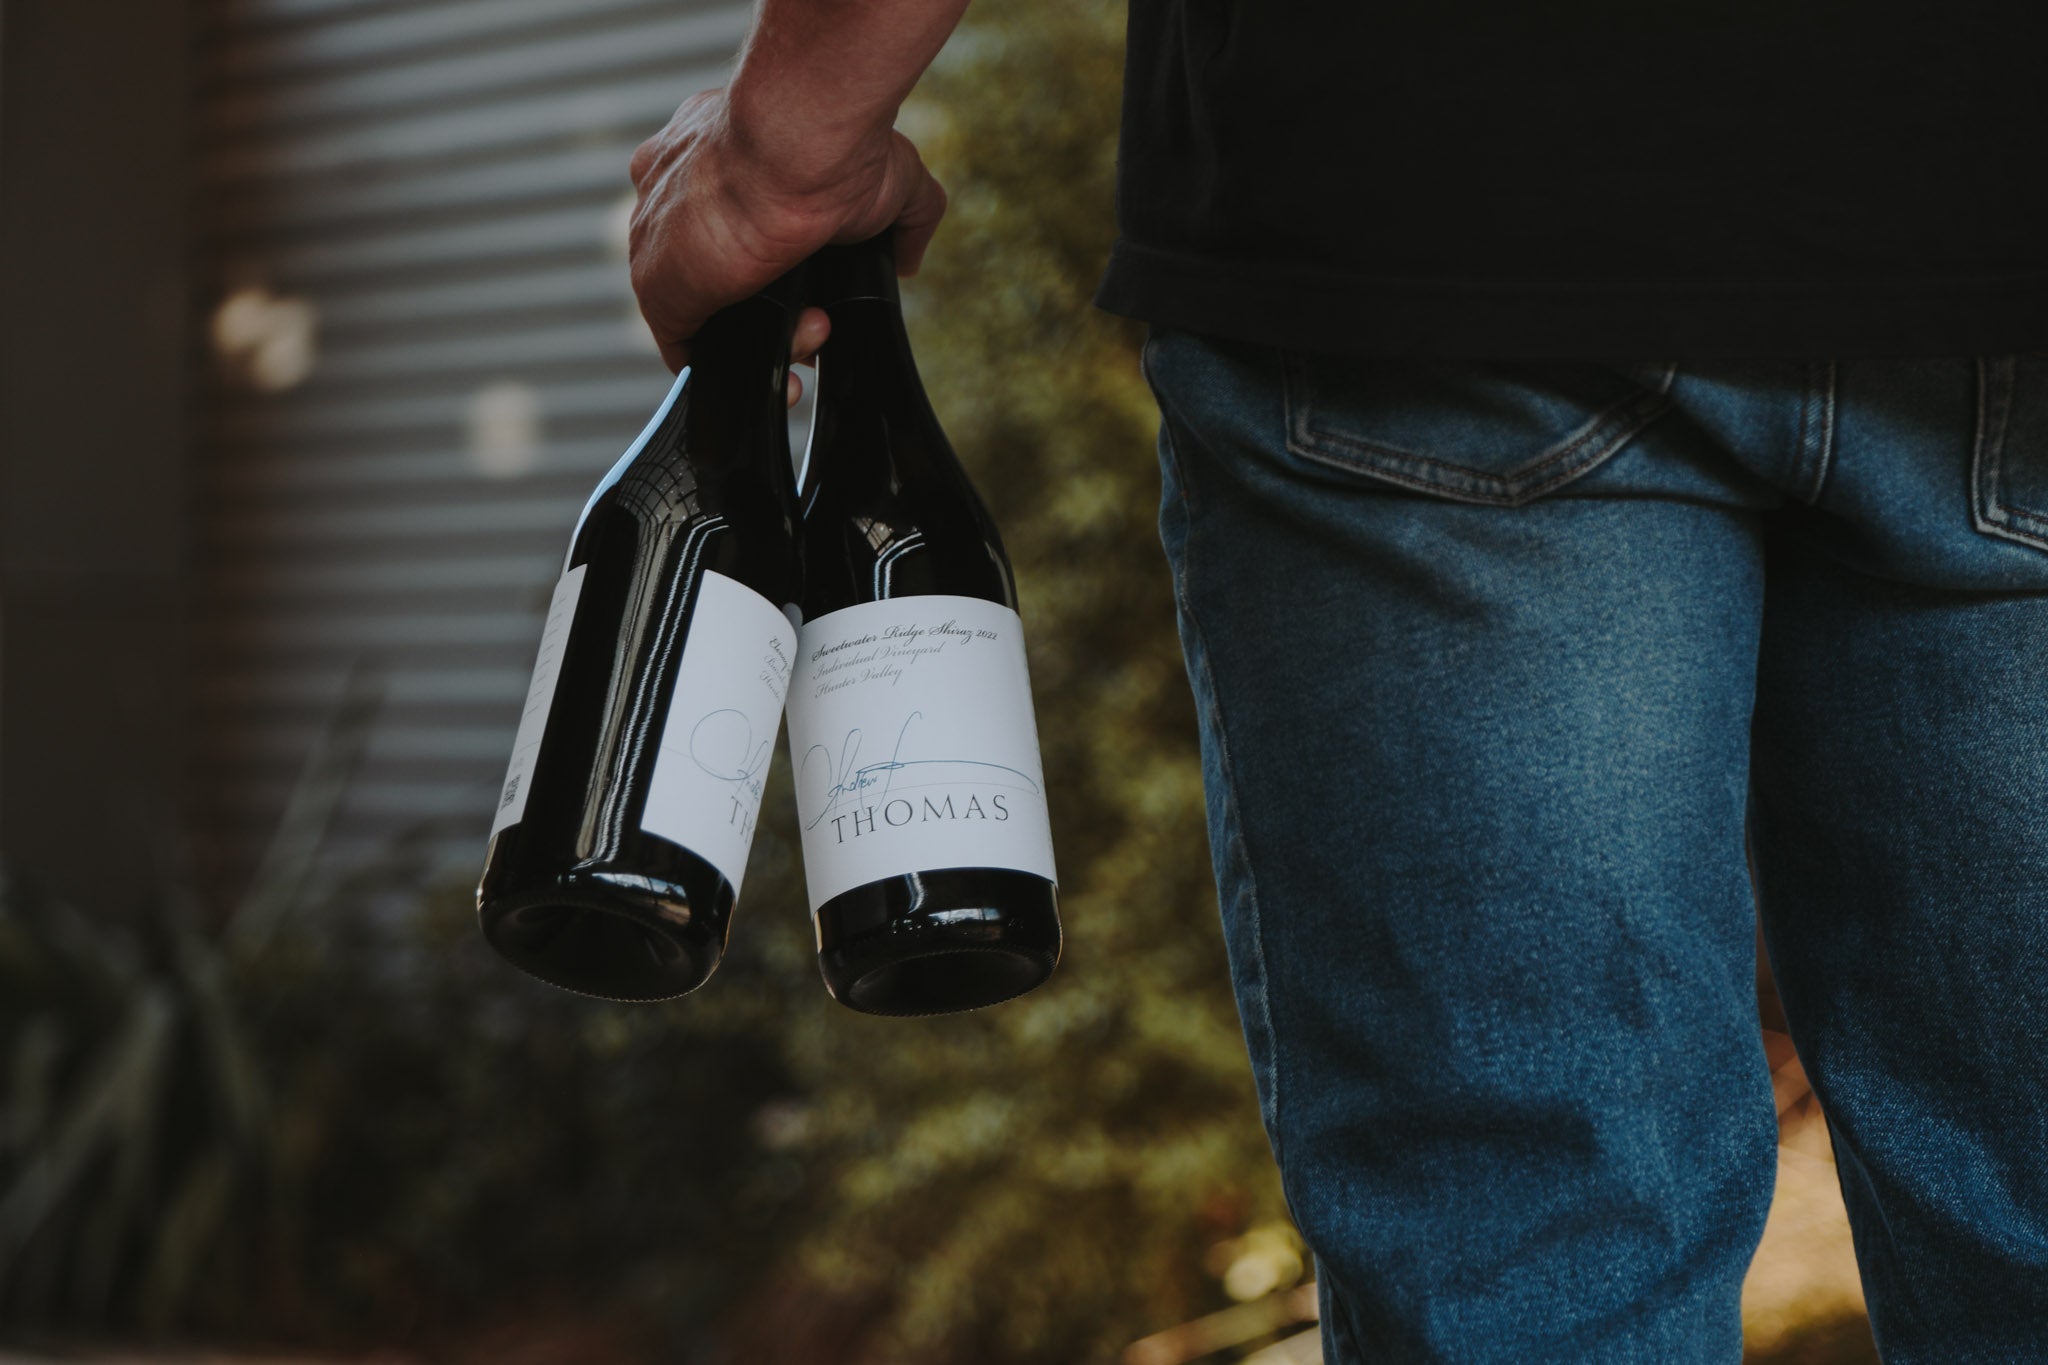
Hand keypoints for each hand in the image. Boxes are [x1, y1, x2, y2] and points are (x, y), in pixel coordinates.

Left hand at [627, 87, 948, 380]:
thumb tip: (906, 260)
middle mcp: (673, 191)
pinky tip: (784, 374)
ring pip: (709, 311)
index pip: (726, 225)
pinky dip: (733, 368)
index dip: (775, 269)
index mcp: (712, 153)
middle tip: (823, 319)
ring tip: (816, 333)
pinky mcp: (659, 283)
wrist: (799, 138)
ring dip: (768, 337)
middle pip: (718, 275)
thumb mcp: (894, 175)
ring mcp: (659, 237)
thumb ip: (904, 218)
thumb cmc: (837, 140)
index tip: (817, 294)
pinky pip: (689, 346)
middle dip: (777, 309)